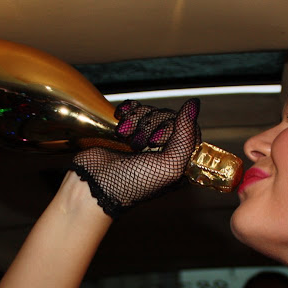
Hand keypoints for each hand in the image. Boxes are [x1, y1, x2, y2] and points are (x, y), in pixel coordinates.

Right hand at [71, 98, 201, 216]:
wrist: (94, 184)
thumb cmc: (131, 184)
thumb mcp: (169, 166)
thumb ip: (186, 136)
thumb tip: (194, 103)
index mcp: (180, 162)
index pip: (188, 128)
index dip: (171, 128)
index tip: (155, 141)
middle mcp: (165, 151)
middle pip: (168, 117)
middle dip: (149, 125)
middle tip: (137, 145)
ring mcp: (146, 141)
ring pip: (151, 112)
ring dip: (135, 120)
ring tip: (124, 137)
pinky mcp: (128, 133)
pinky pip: (135, 109)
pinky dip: (127, 111)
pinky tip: (119, 119)